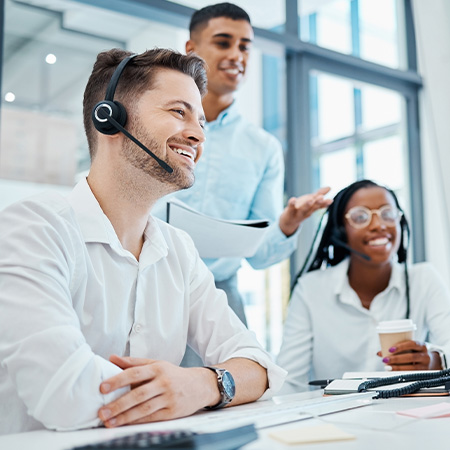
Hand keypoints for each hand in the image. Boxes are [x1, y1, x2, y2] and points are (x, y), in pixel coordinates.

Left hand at [98, 355, 218, 427]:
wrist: (200, 385)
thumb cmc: (173, 374)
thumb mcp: (156, 364)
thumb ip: (133, 362)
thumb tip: (111, 358)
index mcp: (157, 368)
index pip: (135, 373)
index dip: (118, 380)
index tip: (102, 388)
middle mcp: (163, 382)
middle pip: (138, 394)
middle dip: (118, 404)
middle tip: (101, 412)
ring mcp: (169, 398)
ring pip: (144, 409)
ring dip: (125, 417)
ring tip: (109, 422)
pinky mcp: (172, 412)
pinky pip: (152, 418)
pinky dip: (137, 422)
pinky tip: (124, 424)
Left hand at [279, 187, 331, 236]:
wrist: (289, 221)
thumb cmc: (301, 209)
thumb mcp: (310, 202)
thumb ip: (319, 195)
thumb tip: (330, 187)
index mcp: (312, 209)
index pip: (319, 205)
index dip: (325, 203)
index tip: (331, 200)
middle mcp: (306, 211)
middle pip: (313, 207)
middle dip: (317, 203)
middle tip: (322, 198)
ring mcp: (298, 212)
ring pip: (303, 209)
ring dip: (307, 205)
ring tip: (310, 200)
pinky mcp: (289, 211)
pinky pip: (291, 207)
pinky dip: (292, 203)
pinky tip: (293, 199)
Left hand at [377, 340, 441, 369]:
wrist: (432, 361)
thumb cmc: (415, 352)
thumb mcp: (409, 348)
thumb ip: (395, 349)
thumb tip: (379, 353)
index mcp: (421, 345)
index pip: (412, 344)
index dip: (401, 346)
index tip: (389, 349)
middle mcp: (425, 355)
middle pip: (411, 357)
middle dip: (397, 359)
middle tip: (385, 359)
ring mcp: (426, 365)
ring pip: (413, 367)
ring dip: (398, 367)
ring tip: (387, 367)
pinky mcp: (425, 373)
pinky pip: (414, 374)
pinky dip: (403, 373)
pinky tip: (395, 373)